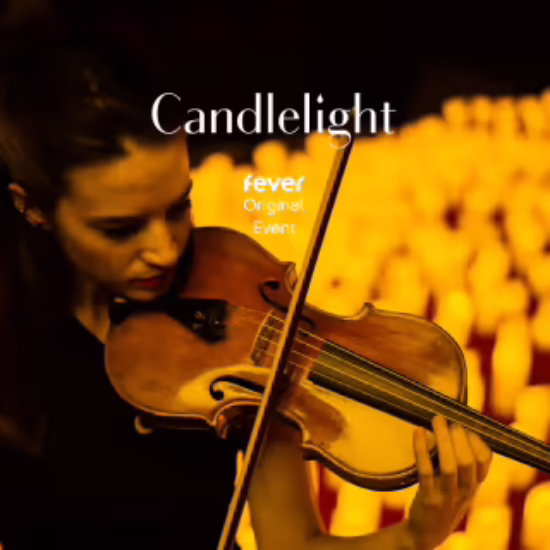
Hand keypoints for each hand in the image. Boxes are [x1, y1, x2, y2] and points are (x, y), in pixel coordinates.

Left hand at [404, 415, 492, 549]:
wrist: (426, 533)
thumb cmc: (443, 500)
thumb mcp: (460, 485)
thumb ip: (462, 463)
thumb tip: (451, 425)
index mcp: (474, 485)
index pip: (484, 460)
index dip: (475, 439)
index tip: (464, 426)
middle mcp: (464, 491)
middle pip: (468, 461)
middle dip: (459, 437)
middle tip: (448, 421)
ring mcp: (446, 496)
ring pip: (450, 466)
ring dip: (443, 440)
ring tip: (436, 420)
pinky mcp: (428, 499)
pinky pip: (425, 471)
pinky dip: (421, 449)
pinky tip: (418, 432)